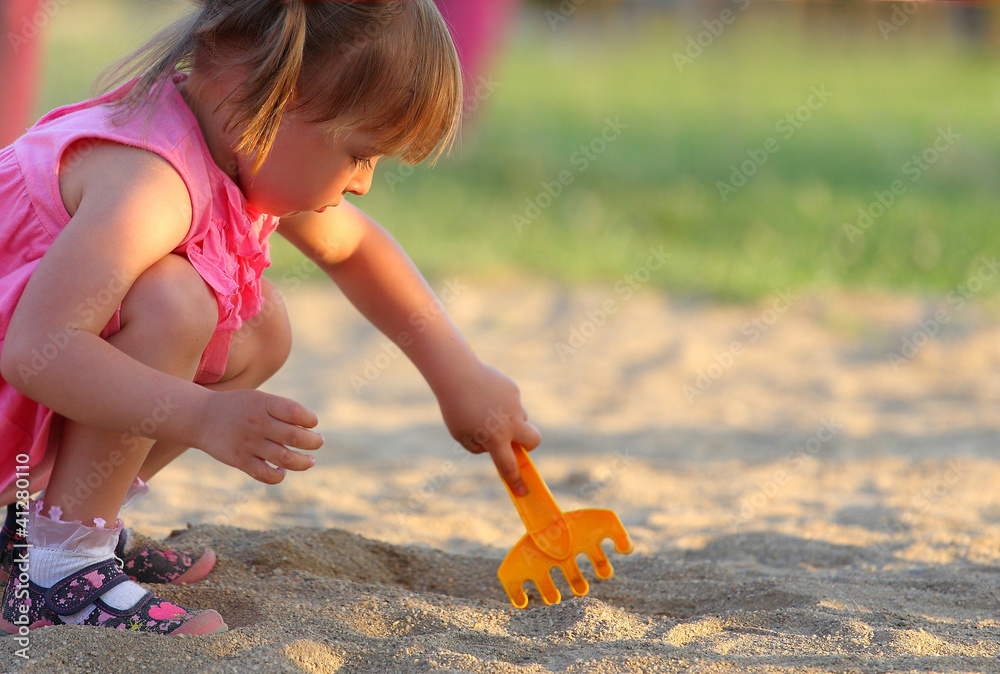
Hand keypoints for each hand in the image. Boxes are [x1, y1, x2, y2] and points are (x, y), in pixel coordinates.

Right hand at [196, 389, 323, 482]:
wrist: (200, 417)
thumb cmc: (237, 407)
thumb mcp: (259, 399)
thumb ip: (282, 410)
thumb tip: (310, 428)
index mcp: (263, 403)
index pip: (296, 412)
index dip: (310, 419)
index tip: (313, 424)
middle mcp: (257, 423)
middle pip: (295, 436)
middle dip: (314, 442)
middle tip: (318, 442)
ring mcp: (248, 443)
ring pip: (285, 459)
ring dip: (303, 462)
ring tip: (310, 461)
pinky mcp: (239, 460)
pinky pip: (266, 475)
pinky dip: (280, 475)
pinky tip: (283, 470)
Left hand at [437, 362, 541, 494]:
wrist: (456, 374)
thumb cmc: (455, 408)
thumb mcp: (461, 435)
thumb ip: (480, 446)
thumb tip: (497, 447)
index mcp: (494, 439)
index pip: (509, 466)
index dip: (516, 481)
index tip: (523, 491)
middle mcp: (509, 424)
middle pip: (534, 440)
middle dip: (529, 445)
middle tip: (515, 442)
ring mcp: (514, 405)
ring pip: (520, 418)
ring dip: (510, 420)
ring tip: (485, 408)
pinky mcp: (513, 390)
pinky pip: (512, 402)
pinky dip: (502, 403)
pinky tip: (485, 394)